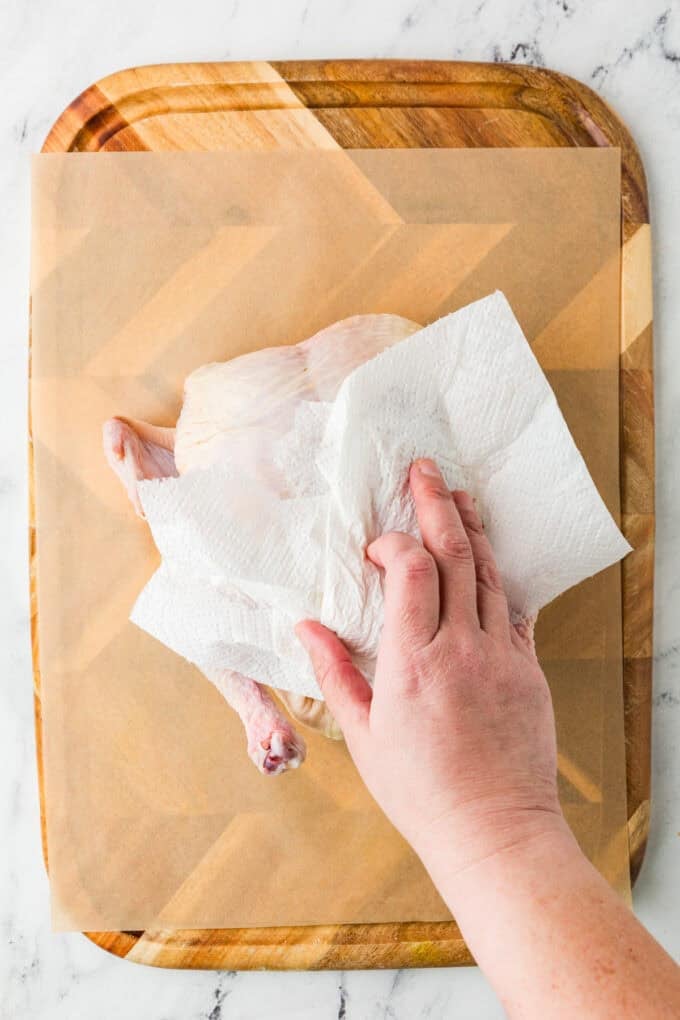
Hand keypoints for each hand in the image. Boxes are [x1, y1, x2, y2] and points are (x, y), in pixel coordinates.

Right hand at [296, 459, 566, 878]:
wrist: (495, 830)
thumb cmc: (421, 790)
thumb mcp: (363, 734)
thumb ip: (333, 672)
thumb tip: (305, 625)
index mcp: (412, 662)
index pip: (409, 571)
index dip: (393, 544)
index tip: (377, 547)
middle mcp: (460, 647)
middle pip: (453, 554)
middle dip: (436, 504)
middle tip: (425, 468)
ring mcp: (501, 655)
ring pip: (489, 572)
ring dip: (472, 527)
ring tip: (458, 494)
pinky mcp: (528, 668)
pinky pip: (514, 607)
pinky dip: (498, 576)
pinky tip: (490, 557)